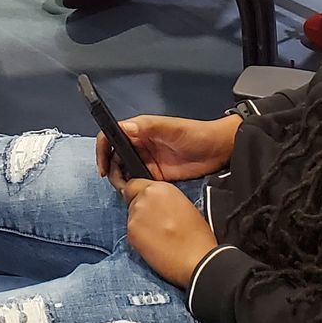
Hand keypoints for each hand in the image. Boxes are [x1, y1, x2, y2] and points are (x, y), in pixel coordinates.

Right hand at [97, 114, 240, 183]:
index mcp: (139, 129)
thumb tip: (123, 128)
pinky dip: (132, 187)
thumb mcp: (171, 129)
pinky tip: (134, 194)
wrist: (218, 149)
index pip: (111, 136)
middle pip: (114, 156)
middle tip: (117, 184)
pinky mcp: (155, 175)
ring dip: (120, 179)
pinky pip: (137, 181)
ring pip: (123, 170)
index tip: (104, 167)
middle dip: (110, 169)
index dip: (103, 150)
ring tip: (125, 190)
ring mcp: (146, 160)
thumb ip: (148, 128)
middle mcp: (139, 144)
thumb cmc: (195, 133)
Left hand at [118, 178, 218, 288]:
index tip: (144, 204)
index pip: (135, 184)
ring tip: (158, 237)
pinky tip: (154, 245)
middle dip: (140, 210)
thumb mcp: (184, 205)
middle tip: (154, 224)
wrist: (197, 258)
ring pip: (131, 217)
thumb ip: (164, 200)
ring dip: (140, 224)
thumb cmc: (197, 236)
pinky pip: (131, 232)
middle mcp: (145, 197)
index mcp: (161, 188)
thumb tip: (155, 204)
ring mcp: (136, 215)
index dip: (138, 194)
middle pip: (132, 200)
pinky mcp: (131, 233)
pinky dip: (139, 238)